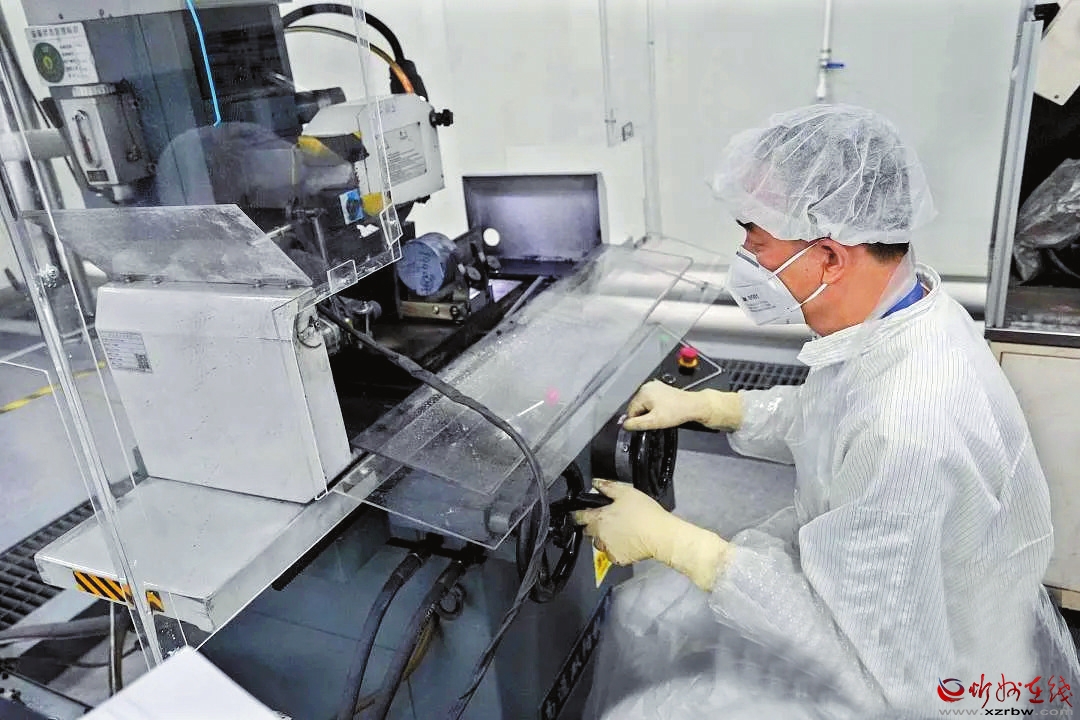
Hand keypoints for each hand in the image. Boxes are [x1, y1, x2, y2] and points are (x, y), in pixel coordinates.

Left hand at [572, 479, 731, 590]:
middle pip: (588, 531)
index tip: (578, 514)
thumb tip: (596, 483)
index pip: (579, 517)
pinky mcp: (618, 558)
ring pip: (599, 544)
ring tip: (619, 531)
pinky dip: (616, 549)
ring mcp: (608, 548)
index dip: (577, 514)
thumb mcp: (626, 492)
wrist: (660, 534)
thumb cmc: (645, 513)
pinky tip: (626, 541)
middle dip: (593, 526)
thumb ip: (607, 486)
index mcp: (599, 518)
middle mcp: (600, 535)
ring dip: (604, 538)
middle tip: (607, 520)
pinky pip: (612, 554)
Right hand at [623, 380, 705, 430]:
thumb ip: (637, 424)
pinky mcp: (661, 389)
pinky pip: (652, 401)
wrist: (693, 406)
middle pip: (637, 406)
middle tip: (656, 420)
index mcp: (643, 392)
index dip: (637, 421)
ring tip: (662, 415)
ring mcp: (655, 387)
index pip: (631, 410)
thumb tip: (625, 425)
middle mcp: (648, 386)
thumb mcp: (654, 421)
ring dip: (650, 412)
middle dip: (644, 415)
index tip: (646, 425)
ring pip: (644, 404)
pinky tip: (664, 411)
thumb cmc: (677, 411)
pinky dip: (655, 407)